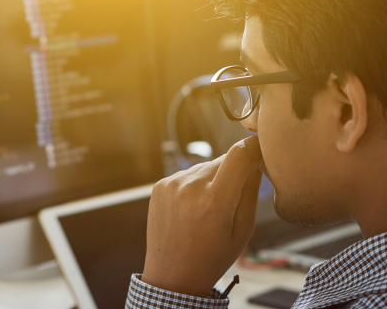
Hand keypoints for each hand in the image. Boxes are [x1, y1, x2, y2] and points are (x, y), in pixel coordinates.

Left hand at [142, 136, 262, 296]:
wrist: (172, 276)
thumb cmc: (211, 258)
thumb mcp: (243, 230)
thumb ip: (250, 191)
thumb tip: (256, 160)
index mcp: (214, 201)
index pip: (239, 154)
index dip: (254, 147)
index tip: (262, 148)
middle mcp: (190, 187)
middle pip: (223, 160)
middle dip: (234, 172)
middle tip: (232, 199)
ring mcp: (171, 184)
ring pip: (204, 167)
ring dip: (212, 179)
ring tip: (208, 210)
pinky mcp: (160, 186)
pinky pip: (186, 175)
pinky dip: (194, 185)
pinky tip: (192, 209)